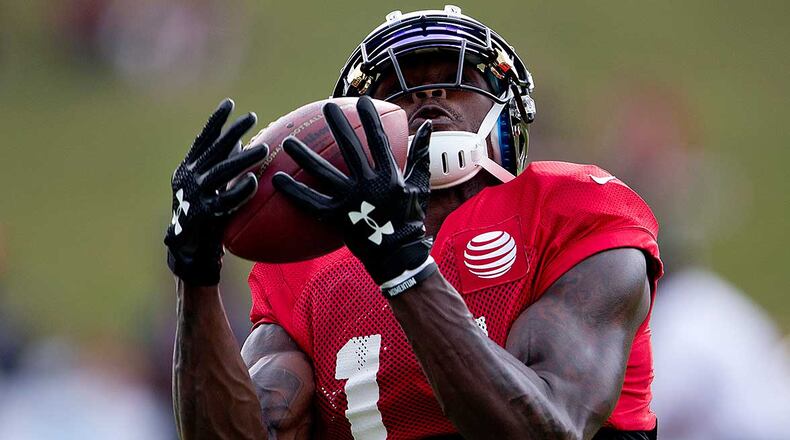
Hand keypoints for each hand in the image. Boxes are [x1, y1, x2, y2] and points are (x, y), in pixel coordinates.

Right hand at [164, 99, 267, 285]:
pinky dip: (240, 191)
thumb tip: (240, 140)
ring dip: (242, 159)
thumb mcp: (207, 185)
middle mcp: (189, 179)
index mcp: (188, 169)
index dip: (216, 121)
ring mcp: (196, 197)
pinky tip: (254, 182)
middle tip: (252, 117)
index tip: (230, 104)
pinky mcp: (206, 215)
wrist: (189, 248)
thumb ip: (219, 163)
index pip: (203, 140)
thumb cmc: (203, 212)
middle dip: (232, 132)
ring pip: (221, 173)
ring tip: (263, 148)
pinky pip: (226, 201)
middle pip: (214, 151)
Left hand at [273, 96, 435, 295]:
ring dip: (305, 156)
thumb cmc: (409, 219)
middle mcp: (368, 184)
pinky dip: (294, 192)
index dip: (371, 119)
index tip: (362, 101)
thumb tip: (427, 128)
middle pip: (350, 148)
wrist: (398, 254)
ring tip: (289, 140)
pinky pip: (311, 203)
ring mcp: (351, 201)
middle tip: (326, 106)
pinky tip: (277, 180)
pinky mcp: (336, 217)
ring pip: (324, 173)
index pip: (378, 140)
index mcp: (389, 175)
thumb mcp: (420, 186)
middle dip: (339, 124)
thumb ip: (421, 156)